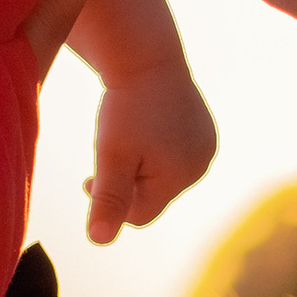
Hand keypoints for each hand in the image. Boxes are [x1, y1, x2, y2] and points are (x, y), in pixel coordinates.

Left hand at [87, 59, 217, 243]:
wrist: (146, 56)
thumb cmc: (126, 107)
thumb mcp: (111, 155)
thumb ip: (108, 198)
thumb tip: (99, 241)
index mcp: (180, 176)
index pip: (140, 214)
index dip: (111, 201)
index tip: (89, 177)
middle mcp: (201, 166)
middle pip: (153, 195)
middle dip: (127, 182)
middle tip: (108, 153)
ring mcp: (207, 147)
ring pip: (163, 176)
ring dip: (140, 166)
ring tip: (127, 136)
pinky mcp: (205, 132)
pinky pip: (175, 155)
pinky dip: (155, 150)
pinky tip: (144, 126)